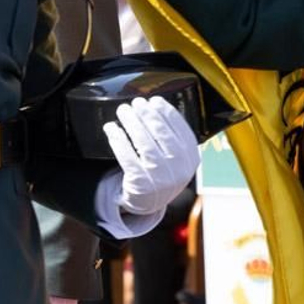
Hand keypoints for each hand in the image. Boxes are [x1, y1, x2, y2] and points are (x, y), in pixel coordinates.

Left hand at [106, 96, 199, 216]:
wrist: (149, 203)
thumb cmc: (161, 171)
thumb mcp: (176, 158)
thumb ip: (173, 137)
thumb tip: (155, 105)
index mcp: (191, 159)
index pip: (181, 129)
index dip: (166, 112)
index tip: (154, 100)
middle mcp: (179, 169)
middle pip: (161, 134)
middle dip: (147, 114)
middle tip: (136, 103)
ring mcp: (161, 179)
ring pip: (144, 144)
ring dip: (131, 122)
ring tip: (123, 110)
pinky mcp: (141, 185)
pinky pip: (127, 157)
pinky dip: (118, 140)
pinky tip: (112, 128)